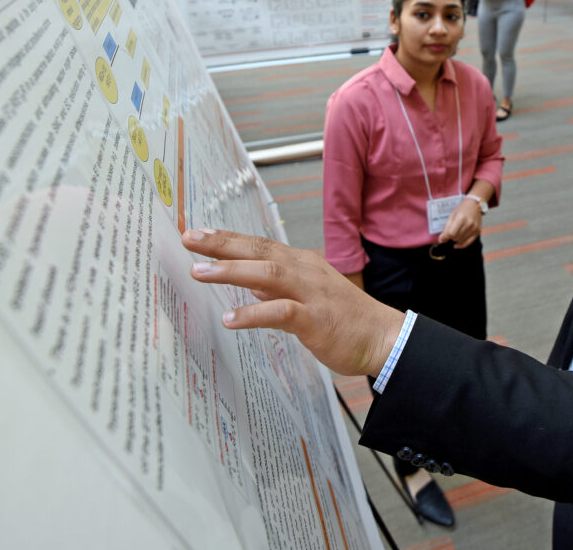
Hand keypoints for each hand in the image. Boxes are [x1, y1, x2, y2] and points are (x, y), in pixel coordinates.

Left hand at [182, 228, 404, 376]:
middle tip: (189, 238)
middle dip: (222, 244)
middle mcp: (306, 272)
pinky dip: (253, 314)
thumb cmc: (348, 320)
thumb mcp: (309, 297)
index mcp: (303, 264)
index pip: (260, 245)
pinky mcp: (316, 319)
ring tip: (199, 272)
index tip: (198, 234)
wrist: (384, 337)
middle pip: (259, 250)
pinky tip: (230, 319)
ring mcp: (311, 294)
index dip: (228, 239)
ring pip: (267, 274)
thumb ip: (279, 290)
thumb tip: (250, 285)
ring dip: (231, 271)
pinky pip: (280, 312)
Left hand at [438, 198, 480, 247]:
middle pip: (456, 237)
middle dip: (450, 237)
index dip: (445, 237)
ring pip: (461, 240)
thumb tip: (441, 240)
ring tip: (455, 234)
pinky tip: (457, 244)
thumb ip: (446, 228)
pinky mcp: (478, 231)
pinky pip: (468, 242)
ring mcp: (474, 228)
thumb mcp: (452, 215)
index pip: (451, 233)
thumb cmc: (461, 209)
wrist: (474, 205)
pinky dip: (462, 245)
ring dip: (456, 239)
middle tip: (450, 233)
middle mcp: (469, 224)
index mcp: (461, 218)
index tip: (442, 239)